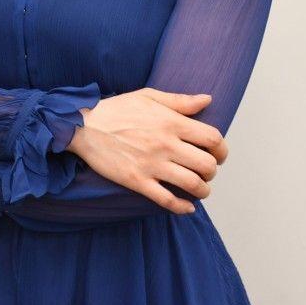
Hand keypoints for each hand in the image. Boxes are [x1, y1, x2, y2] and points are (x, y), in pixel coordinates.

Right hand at [70, 90, 226, 213]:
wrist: (83, 125)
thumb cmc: (117, 109)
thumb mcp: (149, 97)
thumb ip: (180, 101)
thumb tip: (208, 99)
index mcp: (170, 122)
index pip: (213, 139)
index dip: (222, 149)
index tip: (218, 153)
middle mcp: (165, 144)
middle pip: (207, 165)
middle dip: (213, 171)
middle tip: (207, 171)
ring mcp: (151, 164)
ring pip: (192, 185)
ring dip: (202, 191)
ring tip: (199, 189)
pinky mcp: (137, 181)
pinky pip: (166, 200)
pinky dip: (182, 207)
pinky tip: (187, 207)